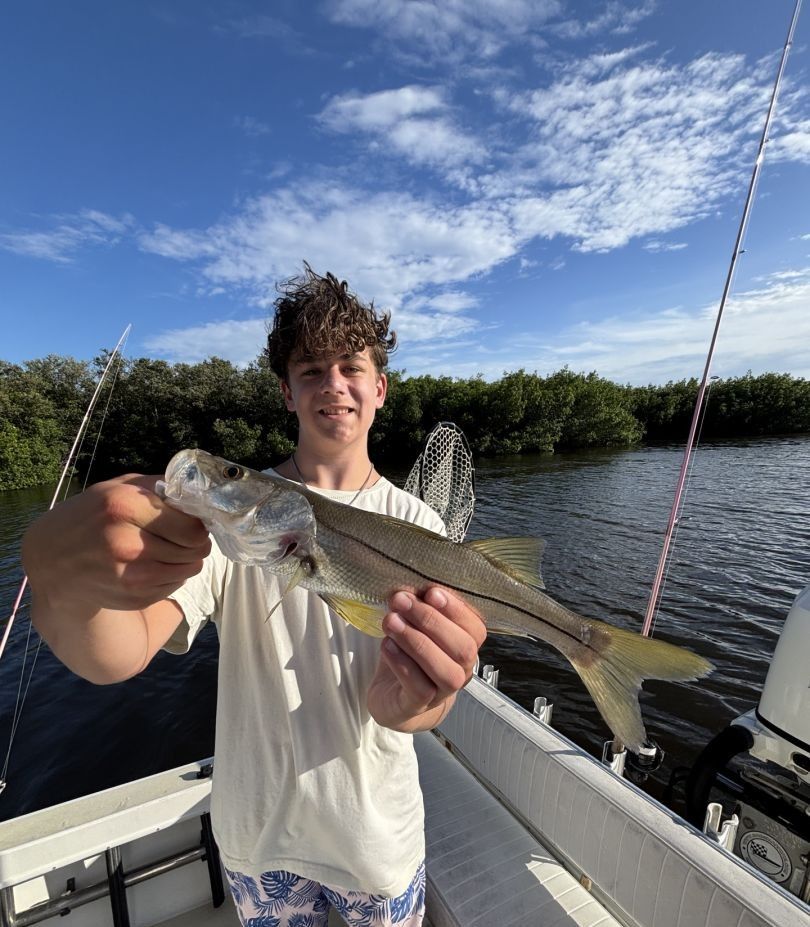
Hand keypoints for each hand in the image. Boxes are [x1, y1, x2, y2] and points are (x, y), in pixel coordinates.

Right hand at [22, 473, 210, 612]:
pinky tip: (149, 565)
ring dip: (185, 560)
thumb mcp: (118, 487)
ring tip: (164, 550)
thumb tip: (198, 496)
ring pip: (190, 570)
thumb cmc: (91, 517)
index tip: (190, 523)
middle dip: (194, 543)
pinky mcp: (133, 597)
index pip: (192, 527)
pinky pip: (174, 585)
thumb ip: (159, 487)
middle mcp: (127, 543)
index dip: (198, 525)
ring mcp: (130, 576)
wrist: (52, 561)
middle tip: (181, 537)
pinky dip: (170, 575)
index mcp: (125, 508)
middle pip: (195, 550)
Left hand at [367, 586, 486, 732]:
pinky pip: (419, 687)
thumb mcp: (415, 628)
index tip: (431, 592)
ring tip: (391, 621)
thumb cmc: (408, 655)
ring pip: (445, 671)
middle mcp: (461, 670)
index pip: (476, 629)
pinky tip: (387, 645)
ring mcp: (442, 692)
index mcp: (465, 646)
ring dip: (416, 642)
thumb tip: (408, 587)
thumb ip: (418, 609)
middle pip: (463, 648)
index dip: (457, 610)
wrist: (394, 698)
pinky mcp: (418, 706)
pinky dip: (402, 663)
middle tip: (401, 601)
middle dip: (431, 620)